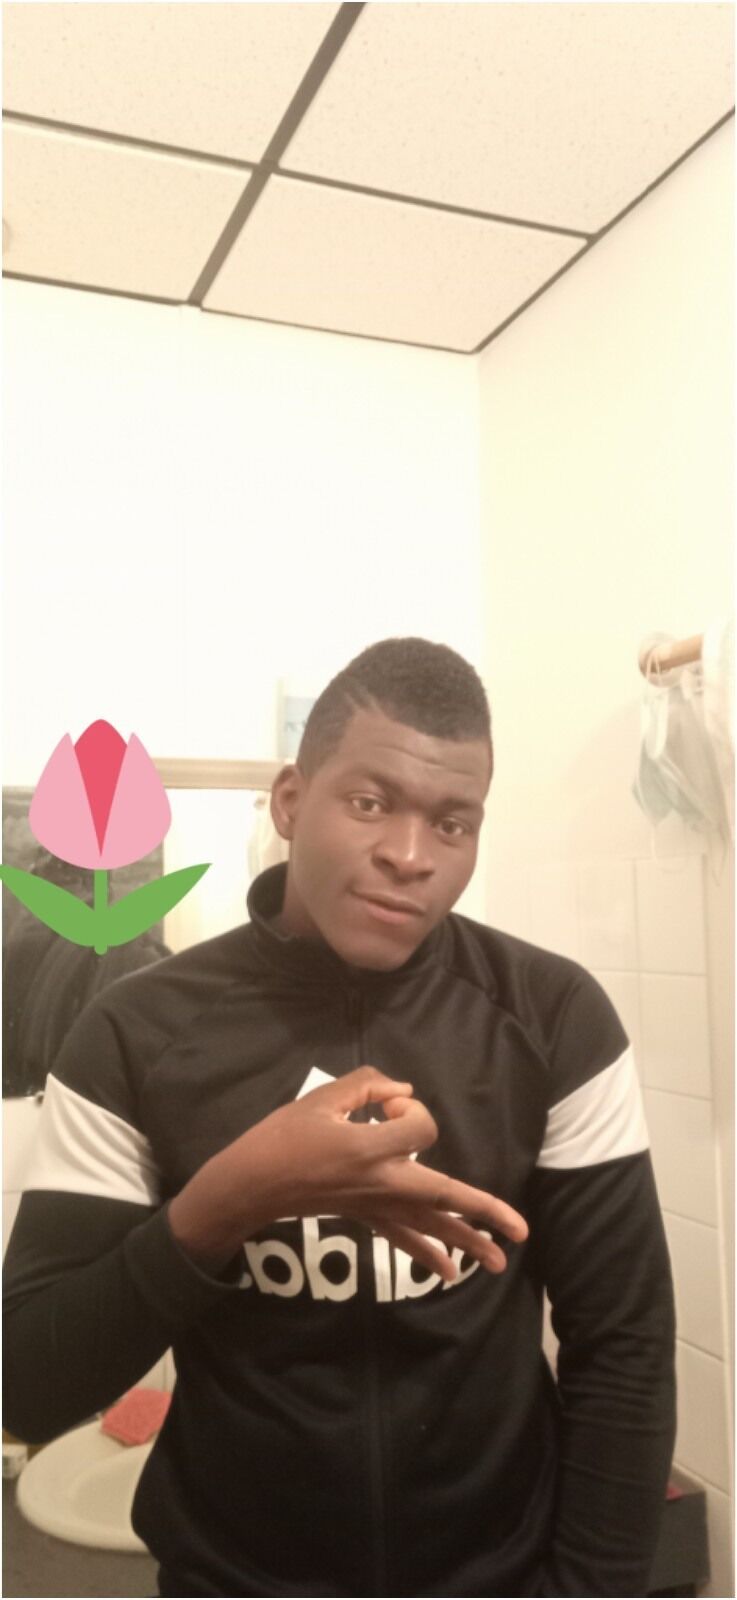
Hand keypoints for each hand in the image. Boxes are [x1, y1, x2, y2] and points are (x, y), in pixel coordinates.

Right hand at [168, 1066, 528, 1281]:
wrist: (252, 1185)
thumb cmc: (283, 1137)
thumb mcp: (323, 1098)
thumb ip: (368, 1084)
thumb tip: (403, 1092)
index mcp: (369, 1149)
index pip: (419, 1127)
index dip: (408, 1108)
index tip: (386, 1104)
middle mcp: (381, 1183)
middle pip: (445, 1195)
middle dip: (485, 1213)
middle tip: (521, 1233)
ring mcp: (375, 1206)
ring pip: (430, 1225)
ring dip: (467, 1241)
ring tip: (501, 1261)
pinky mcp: (366, 1218)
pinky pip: (403, 1239)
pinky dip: (428, 1254)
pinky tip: (451, 1273)